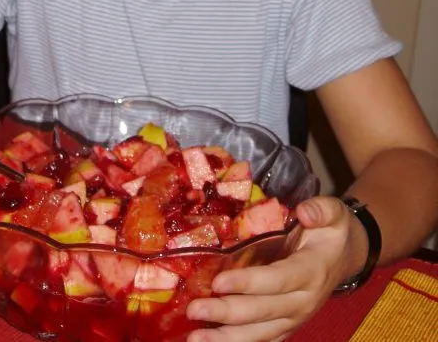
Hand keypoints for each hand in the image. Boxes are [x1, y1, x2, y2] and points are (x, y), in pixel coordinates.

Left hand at [186, 196, 357, 341]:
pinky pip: (261, 340)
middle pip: (262, 312)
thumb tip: (304, 211)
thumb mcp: (333, 213)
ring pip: (259, 334)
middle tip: (193, 309)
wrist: (345, 257)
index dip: (247, 283)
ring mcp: (294, 318)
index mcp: (311, 272)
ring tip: (195, 338)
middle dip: (226, 313)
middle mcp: (302, 302)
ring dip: (226, 338)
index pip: (277, 281)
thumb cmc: (331, 232)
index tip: (218, 282)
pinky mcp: (286, 326)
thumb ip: (321, 210)